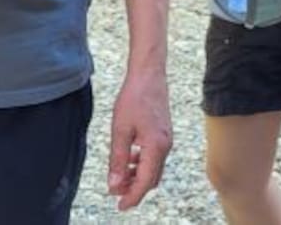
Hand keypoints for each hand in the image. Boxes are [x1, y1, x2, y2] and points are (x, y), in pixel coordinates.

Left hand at [107, 69, 172, 210]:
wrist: (148, 74)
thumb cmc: (134, 98)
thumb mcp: (120, 130)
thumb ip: (118, 159)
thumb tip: (114, 185)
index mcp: (156, 146)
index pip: (145, 182)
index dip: (132, 197)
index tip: (120, 206)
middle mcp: (165, 145)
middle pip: (152, 178)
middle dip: (134, 188)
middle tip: (116, 193)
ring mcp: (167, 139)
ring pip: (154, 168)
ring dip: (138, 176)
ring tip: (119, 176)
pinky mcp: (164, 133)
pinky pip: (155, 156)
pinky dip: (142, 163)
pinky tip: (129, 157)